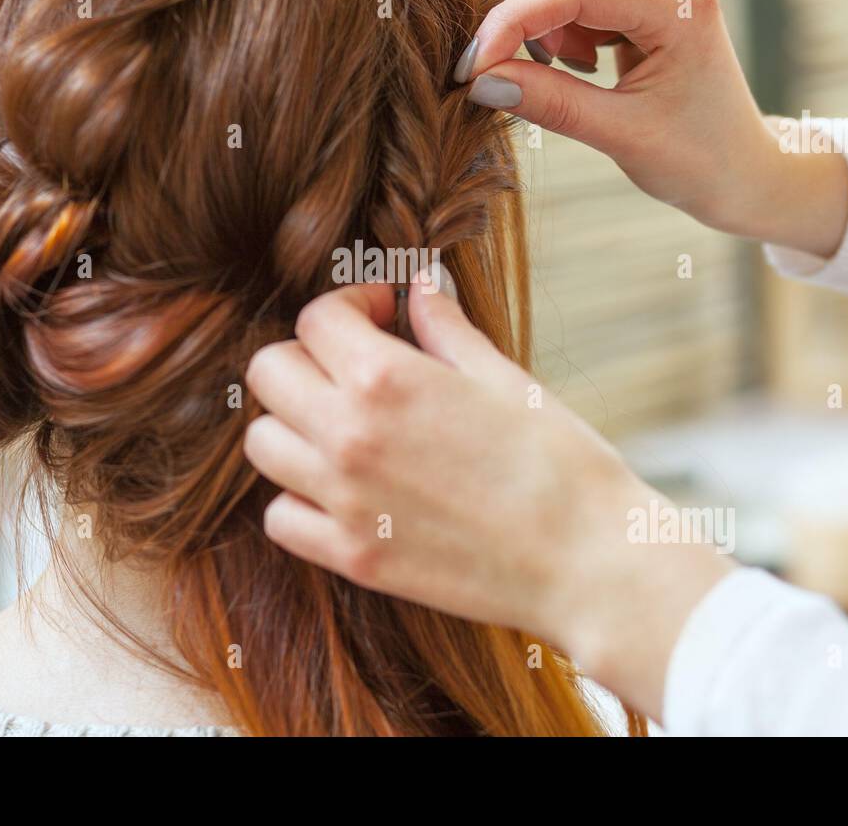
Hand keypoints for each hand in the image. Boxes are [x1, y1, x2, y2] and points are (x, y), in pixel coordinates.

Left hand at [243, 272, 733, 718]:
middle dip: (306, 355)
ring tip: (344, 426)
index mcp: (386, 381)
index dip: (350, 304)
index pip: (315, 318)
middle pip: (268, 372)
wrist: (585, 562)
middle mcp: (347, 437)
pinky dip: (297, 498)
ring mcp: (342, 502)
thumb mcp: (503, 378)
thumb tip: (421, 286)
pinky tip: (342, 488)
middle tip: (354, 366)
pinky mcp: (351, 558)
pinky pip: (280, 517)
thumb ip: (445, 329)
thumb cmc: (560, 463)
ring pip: (262, 444)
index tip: (383, 315)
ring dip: (293, 423)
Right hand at [455, 0, 847, 258]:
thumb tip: (481, 82)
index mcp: (680, 10)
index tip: (474, 68)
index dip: (513, 21)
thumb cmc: (696, 161)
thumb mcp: (620, 139)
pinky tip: (580, 65)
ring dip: (543, 7)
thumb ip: (551, 104)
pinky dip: (560, 16)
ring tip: (564, 70)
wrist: (743, 171)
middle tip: (512, 61)